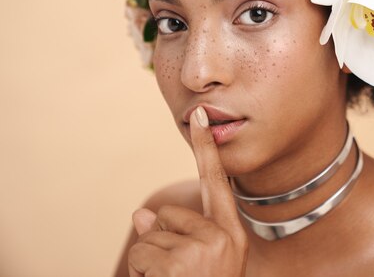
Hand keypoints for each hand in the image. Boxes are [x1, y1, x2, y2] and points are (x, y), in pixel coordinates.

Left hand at [128, 106, 247, 276]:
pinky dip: (141, 273)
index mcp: (232, 233)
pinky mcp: (180, 262)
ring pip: (150, 235)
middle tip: (179, 274)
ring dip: (150, 262)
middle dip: (162, 241)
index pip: (217, 182)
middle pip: (169, 214)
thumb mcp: (199, 262)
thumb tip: (141, 216)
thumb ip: (177, 232)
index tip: (197, 114)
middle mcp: (224, 236)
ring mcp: (203, 249)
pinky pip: (141, 253)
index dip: (206, 147)